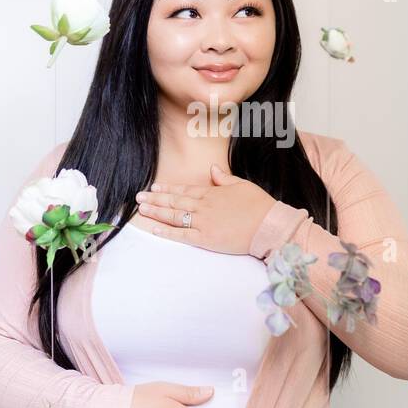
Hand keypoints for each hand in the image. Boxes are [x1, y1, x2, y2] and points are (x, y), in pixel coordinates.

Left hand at [133, 163, 276, 253]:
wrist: (268, 226)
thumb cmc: (259, 205)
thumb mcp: (242, 185)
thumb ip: (224, 178)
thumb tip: (212, 169)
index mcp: (212, 193)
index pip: (185, 189)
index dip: (168, 188)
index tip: (154, 186)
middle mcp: (204, 206)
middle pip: (175, 201)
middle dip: (155, 198)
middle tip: (139, 197)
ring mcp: (203, 223)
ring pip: (174, 216)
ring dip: (157, 212)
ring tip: (142, 209)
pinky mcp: (206, 239)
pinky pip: (182, 235)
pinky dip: (167, 232)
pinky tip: (155, 228)